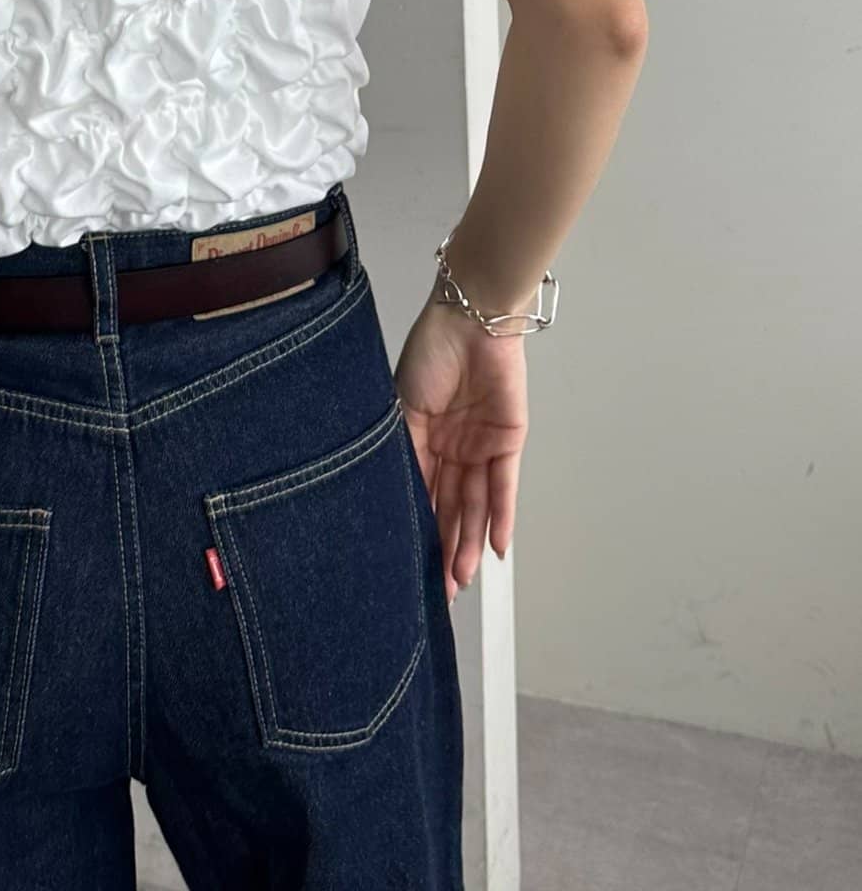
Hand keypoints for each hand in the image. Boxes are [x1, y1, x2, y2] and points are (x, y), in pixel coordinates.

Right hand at [393, 293, 528, 606]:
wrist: (471, 322)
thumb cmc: (430, 354)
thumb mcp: (404, 407)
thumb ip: (407, 452)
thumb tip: (401, 501)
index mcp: (419, 438)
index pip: (419, 492)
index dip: (417, 528)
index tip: (410, 565)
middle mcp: (450, 448)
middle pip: (448, 506)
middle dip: (445, 547)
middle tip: (440, 588)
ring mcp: (479, 446)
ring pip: (474, 503)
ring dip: (469, 539)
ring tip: (462, 575)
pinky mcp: (508, 442)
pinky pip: (503, 485)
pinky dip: (500, 516)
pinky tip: (495, 546)